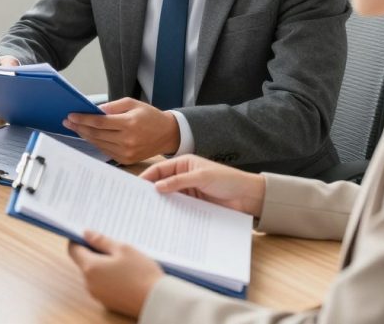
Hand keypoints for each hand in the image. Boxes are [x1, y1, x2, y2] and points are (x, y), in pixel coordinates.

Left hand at [63, 98, 179, 163]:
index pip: (100, 122)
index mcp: (129, 124)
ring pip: (99, 143)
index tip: (71, 116)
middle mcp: (127, 140)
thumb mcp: (133, 104)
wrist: (167, 134)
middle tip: (68, 121)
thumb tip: (96, 110)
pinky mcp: (126, 159)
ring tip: (75, 128)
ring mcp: (126, 152)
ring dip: (85, 135)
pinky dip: (95, 143)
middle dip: (80, 127)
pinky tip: (88, 136)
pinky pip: (105, 150)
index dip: (83, 119)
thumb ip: (114, 107)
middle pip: (96, 134)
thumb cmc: (150, 116)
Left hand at [67, 230, 163, 317]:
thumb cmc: (141, 273)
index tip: (88, 234)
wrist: (157, 301)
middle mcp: (89, 284)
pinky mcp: (107, 303)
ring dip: (103, 266)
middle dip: (95, 253)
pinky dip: (109, 278)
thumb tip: (86, 234)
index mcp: (90, 268)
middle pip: (84, 263)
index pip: (73, 250)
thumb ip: (101, 240)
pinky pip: (103, 285)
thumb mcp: (123, 249)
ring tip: (123, 260)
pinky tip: (125, 274)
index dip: (78, 240)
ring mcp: (98, 295)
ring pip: (94, 275)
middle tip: (113, 245)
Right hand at [141, 155, 265, 216]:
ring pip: (169, 198)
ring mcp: (188, 193)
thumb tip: (157, 187)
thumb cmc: (228, 180)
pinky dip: (172, 213)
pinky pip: (179, 209)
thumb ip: (179, 181)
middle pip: (162, 184)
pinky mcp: (194, 206)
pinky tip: (165, 220)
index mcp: (184, 164)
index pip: (160, 169)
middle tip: (138, 202)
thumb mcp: (202, 177)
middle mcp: (183, 177)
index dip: (147, 177)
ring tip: (148, 213)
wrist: (249, 197)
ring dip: (161, 204)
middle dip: (151, 192)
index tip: (135, 187)